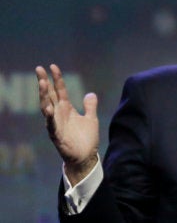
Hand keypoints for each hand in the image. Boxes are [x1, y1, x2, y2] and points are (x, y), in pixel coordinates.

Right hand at [36, 64, 99, 184]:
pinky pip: (51, 124)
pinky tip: (47, 108)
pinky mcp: (56, 134)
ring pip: (47, 106)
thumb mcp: (91, 119)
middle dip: (44, 82)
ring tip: (41, 83)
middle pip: (49, 95)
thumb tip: (91, 93)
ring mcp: (56, 123)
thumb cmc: (86, 138)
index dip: (57, 78)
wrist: (85, 156)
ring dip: (43, 95)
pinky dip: (49, 116)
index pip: (60, 90)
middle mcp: (59, 114)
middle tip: (39, 69)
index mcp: (67, 109)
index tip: (53, 66)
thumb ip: (90, 106)